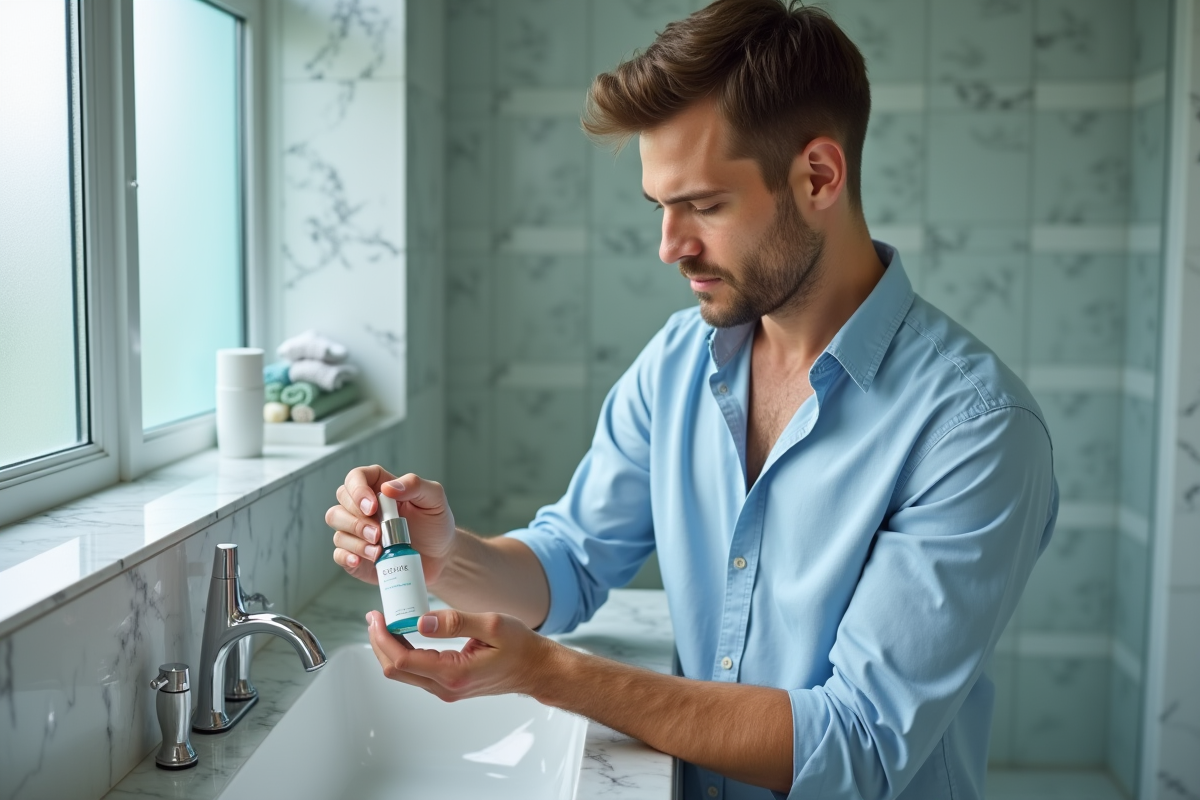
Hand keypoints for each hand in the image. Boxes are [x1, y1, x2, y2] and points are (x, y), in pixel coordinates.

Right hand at [325, 466, 457, 585]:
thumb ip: (414, 485)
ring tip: (378, 550)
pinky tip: (360, 560)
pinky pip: (339, 554)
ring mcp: (358, 532)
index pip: (355, 477)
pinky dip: (347, 557)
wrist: (441, 556)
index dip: (357, 489)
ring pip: (338, 529)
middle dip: (356, 520)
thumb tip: (388, 488)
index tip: (372, 506)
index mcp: (380, 488)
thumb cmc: (436, 523)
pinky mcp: (358, 555)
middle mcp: (364, 508)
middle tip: (378, 533)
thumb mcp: (434, 498)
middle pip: (341, 503)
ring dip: (355, 540)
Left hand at [365, 608, 558, 700]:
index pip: (403, 659)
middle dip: (379, 642)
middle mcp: (446, 687)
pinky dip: (403, 653)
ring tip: (385, 622)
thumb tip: (420, 622)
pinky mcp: (448, 686)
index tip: (377, 617)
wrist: (535, 670)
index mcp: (454, 673)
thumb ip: (455, 622)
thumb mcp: (492, 625)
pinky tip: (404, 634)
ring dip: (389, 648)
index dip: (383, 638)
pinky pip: (416, 672)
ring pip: (403, 673)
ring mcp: (446, 689)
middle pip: (395, 670)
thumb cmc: (520, 647)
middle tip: (374, 617)